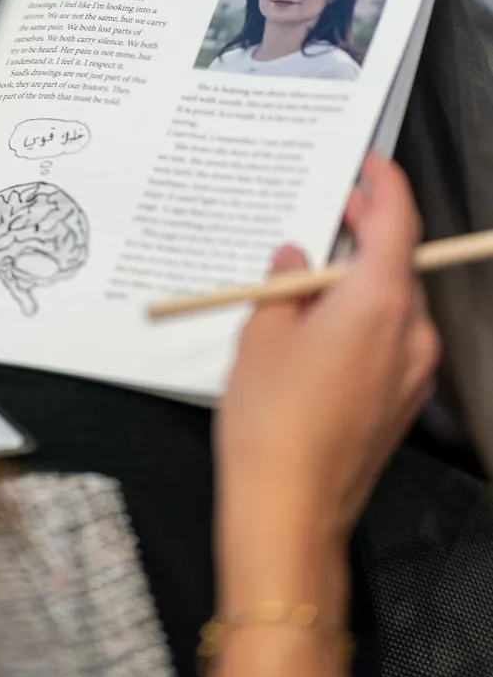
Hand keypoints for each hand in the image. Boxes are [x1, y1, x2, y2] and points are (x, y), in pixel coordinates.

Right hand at [215, 153, 439, 611]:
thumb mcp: (261, 334)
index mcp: (380, 302)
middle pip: (401, 262)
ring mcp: (414, 372)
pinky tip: (321, 324)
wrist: (289, 511)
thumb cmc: (270, 419)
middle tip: (333, 209)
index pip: (399, 222)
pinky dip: (366, 317)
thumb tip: (294, 259)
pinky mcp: (404, 402)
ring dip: (364, 278)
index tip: (367, 166)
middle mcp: (411, 332)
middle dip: (370, 231)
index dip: (385, 185)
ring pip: (397, 303)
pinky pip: (392, 339)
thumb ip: (283, 285)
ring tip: (312, 273)